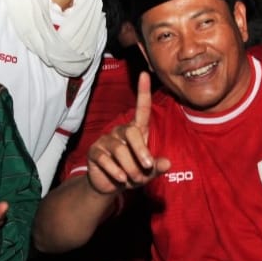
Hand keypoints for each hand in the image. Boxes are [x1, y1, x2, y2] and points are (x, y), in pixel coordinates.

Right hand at [86, 72, 170, 194]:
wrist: (110, 186)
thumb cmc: (133, 173)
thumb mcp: (148, 172)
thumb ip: (157, 167)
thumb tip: (167, 163)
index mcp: (136, 131)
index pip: (141, 109)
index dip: (143, 92)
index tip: (145, 74)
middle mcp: (121, 131)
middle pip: (131, 132)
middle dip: (141, 152)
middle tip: (146, 169)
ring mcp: (106, 140)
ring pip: (119, 149)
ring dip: (130, 167)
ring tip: (133, 179)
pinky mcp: (94, 152)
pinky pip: (105, 158)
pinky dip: (115, 170)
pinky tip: (121, 178)